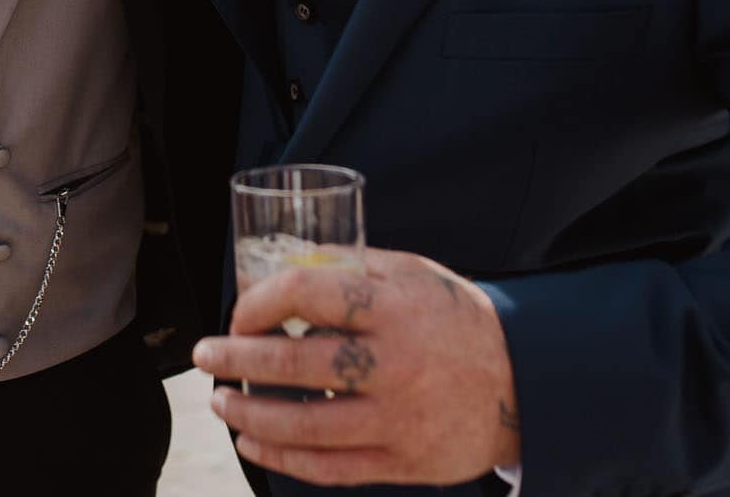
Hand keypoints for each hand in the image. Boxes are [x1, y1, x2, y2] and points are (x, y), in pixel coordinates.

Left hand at [192, 247, 519, 487]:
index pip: (308, 294)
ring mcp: (400, 419)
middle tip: (204, 356)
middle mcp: (396, 364)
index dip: (258, 302)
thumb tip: (283, 262)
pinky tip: (254, 441)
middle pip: (296, 363)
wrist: (524, 382)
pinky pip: (330, 467)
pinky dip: (283, 458)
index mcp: (396, 307)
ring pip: (306, 425)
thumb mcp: (414, 274)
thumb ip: (352, 267)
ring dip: (250, 413)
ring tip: (221, 401)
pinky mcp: (404, 462)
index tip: (238, 312)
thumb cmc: (455, 319)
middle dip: (236, 359)